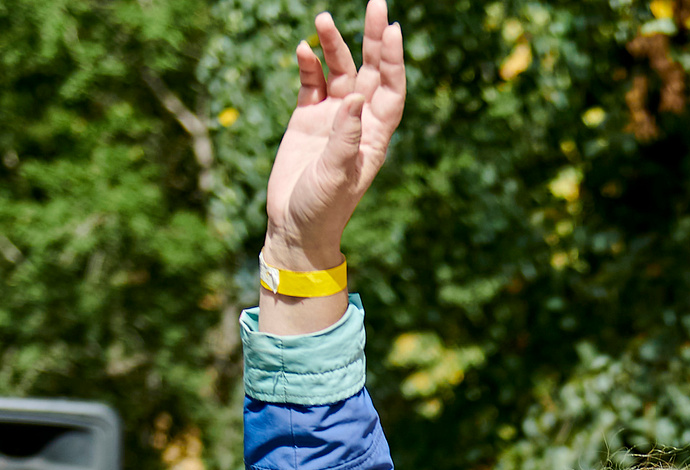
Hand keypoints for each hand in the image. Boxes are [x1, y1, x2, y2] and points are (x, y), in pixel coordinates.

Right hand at [265, 2, 407, 271]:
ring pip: (338, 71)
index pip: (390, 89)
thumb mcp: (337, 175)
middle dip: (373, 39)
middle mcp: (358, 121)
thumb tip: (355, 97)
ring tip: (323, 19)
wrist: (295, 227)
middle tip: (377, 4)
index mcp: (375, 135)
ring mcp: (332, 118)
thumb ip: (346, 137)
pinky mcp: (306, 119)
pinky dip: (308, 65)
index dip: (394, 61)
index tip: (393, 31)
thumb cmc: (324, 208)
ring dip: (333, 46)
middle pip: (370, 70)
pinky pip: (311, 83)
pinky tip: (302, 49)